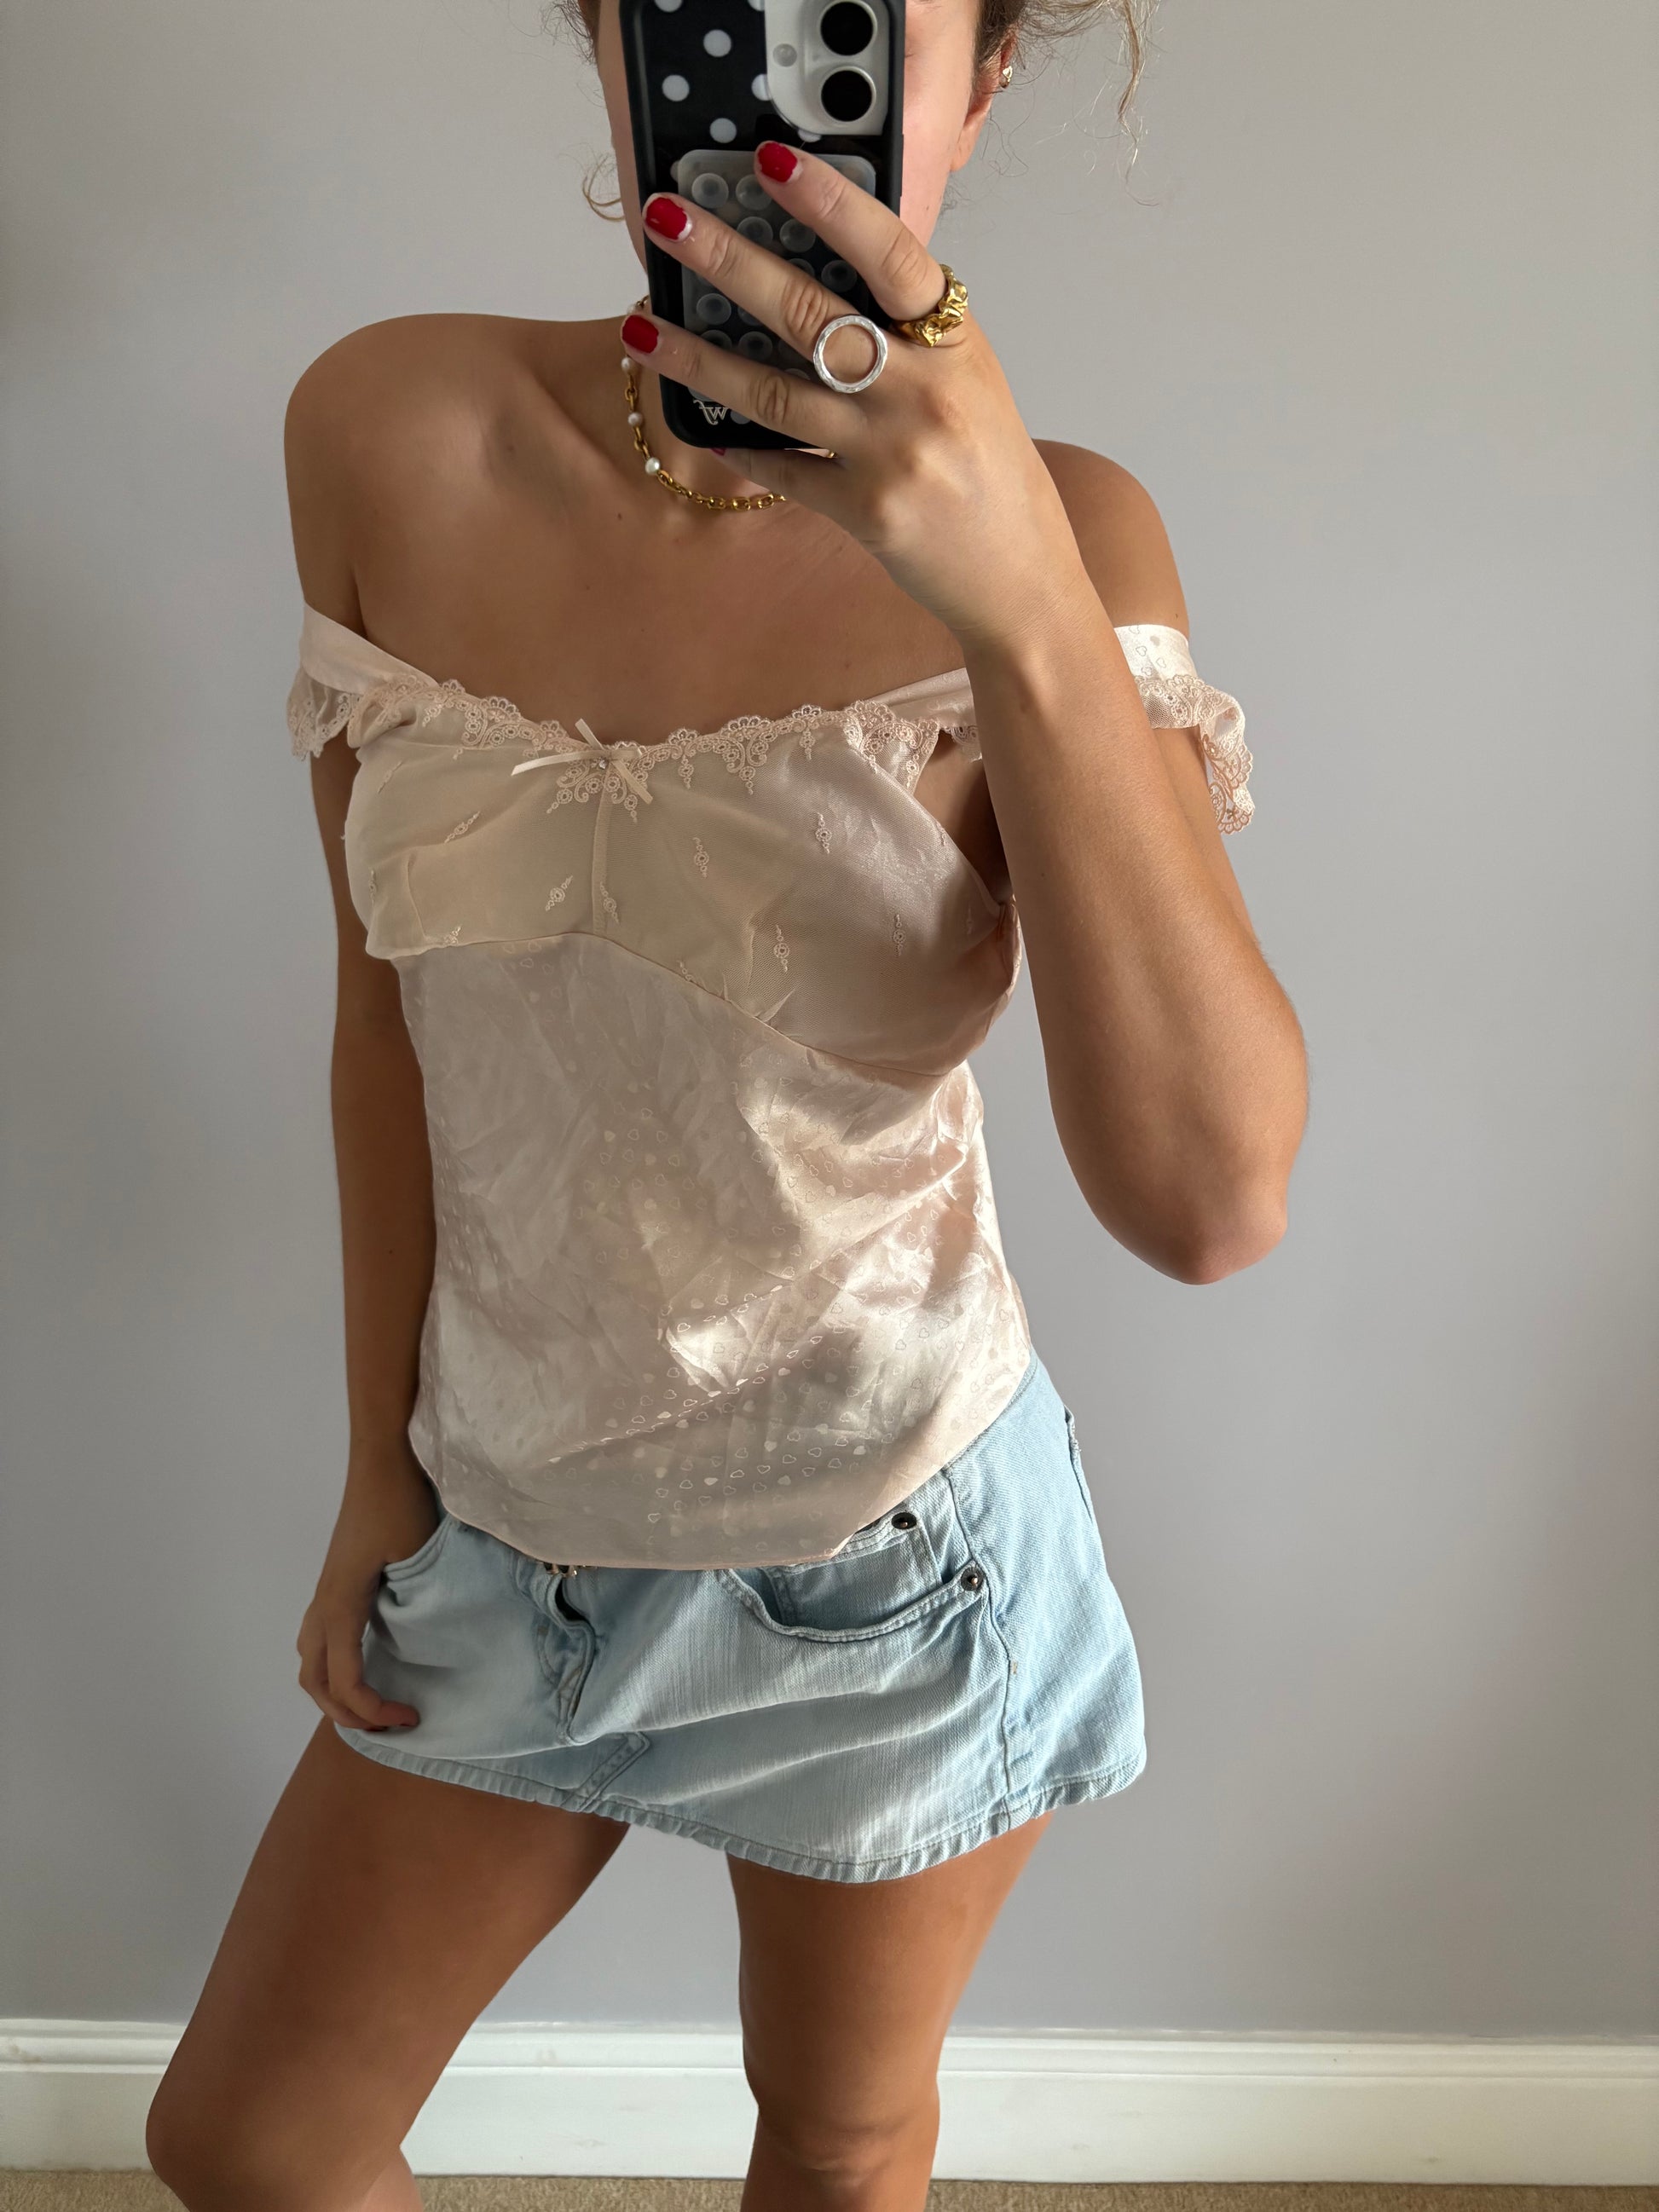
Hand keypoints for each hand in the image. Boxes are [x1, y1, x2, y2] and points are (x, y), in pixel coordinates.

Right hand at [295, 1449, 437, 1730]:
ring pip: (311, 1662)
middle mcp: (323, 1606)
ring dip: (335, 1694)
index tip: (411, 1717)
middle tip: (391, 1726)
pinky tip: (367, 1666)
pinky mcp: (334, 1584)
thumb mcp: (415, 1557)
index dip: (373, 1711)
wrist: (381, 1461)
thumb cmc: (400, 1503)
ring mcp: (324, 1594)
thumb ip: (416, 1604)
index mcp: (340, 1606)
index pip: (345, 1680)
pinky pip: (321, 1641)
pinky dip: (335, 1669)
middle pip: (315, 1682)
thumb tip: (431, 1648)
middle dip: (348, 1715)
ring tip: (374, 1707)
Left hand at [624, 142, 1091, 649]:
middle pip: (811, 315)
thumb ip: (906, 333)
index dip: (831, 203)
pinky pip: (784, 470)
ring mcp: (895, 455)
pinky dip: (740, 447)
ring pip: (776, 393)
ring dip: (697, 358)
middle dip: (729, 261)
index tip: (771, 162)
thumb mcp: (968, 379)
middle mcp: (925, 392)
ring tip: (641, 328)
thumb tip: (813, 277)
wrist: (1022, 573)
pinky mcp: (868, 512)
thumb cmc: (988, 467)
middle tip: (666, 220)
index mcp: (953, 343)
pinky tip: (704, 427)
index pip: (890, 254)